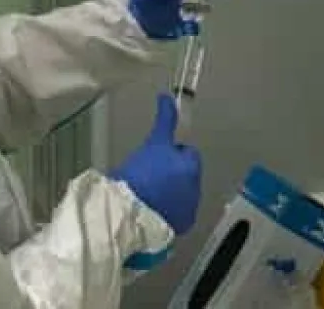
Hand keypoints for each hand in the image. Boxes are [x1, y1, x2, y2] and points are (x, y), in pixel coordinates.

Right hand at [110, 94, 201, 234]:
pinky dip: (167, 209)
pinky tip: (150, 207)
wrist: (127, 212)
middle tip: (147, 172)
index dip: (170, 151)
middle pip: (186, 173)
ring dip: (170, 190)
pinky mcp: (180, 226)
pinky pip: (177, 213)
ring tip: (146, 190)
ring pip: (182, 193)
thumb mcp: (153, 143)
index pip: (187, 152)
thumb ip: (165, 119)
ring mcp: (189, 209)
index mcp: (191, 166)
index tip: (153, 156)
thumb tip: (167, 96)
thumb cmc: (139, 175)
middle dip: (172, 171)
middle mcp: (196, 188)